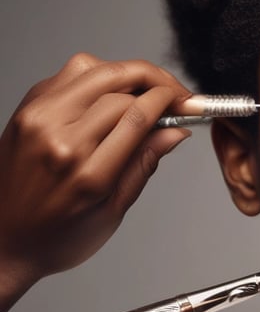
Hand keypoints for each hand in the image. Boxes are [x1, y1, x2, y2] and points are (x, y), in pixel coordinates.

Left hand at [0, 53, 191, 310]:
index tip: (188, 101)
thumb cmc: (55, 236)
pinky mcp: (27, 109)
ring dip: (130, 74)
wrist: (3, 240)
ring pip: (95, 70)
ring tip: (148, 90)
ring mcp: (38, 118)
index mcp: (87, 172)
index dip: (171, 99)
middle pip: (120, 84)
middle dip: (157, 83)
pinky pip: (69, 75)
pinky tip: (114, 93)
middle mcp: (59, 138)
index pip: (138, 115)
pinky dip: (99, 76)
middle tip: (177, 93)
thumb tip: (175, 131)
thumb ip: (144, 164)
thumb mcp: (112, 211)